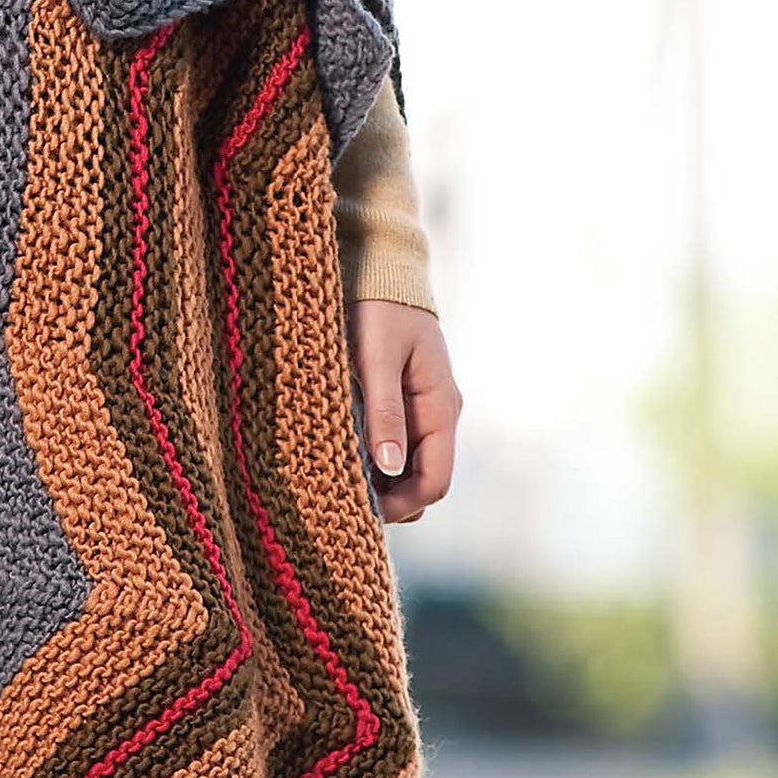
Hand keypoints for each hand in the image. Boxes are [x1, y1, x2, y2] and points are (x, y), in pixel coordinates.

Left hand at [345, 299, 460, 524]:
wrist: (380, 266)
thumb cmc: (378, 307)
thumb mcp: (376, 357)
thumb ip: (383, 410)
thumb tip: (389, 467)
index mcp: (441, 407)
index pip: (435, 481)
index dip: (402, 505)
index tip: (364, 512)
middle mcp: (437, 414)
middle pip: (422, 479)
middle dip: (389, 497)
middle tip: (342, 497)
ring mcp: (421, 408)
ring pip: (406, 464)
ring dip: (378, 477)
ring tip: (335, 475)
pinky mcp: (401, 399)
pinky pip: (394, 442)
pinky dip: (372, 455)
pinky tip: (340, 450)